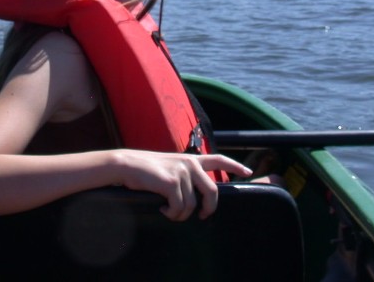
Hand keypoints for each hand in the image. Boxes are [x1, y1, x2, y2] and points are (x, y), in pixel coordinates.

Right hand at [111, 150, 251, 220]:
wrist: (126, 165)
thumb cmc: (145, 169)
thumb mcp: (169, 165)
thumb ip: (184, 173)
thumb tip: (193, 195)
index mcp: (190, 159)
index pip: (218, 159)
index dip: (235, 165)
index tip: (247, 172)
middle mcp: (190, 164)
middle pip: (213, 191)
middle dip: (209, 208)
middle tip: (202, 216)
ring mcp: (182, 173)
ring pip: (192, 205)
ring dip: (180, 214)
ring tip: (169, 211)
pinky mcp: (172, 183)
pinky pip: (179, 208)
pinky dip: (171, 213)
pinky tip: (162, 209)